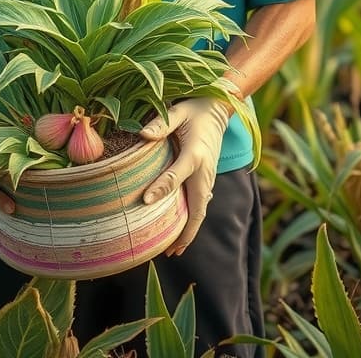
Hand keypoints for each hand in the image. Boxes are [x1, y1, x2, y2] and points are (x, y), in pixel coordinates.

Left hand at [139, 96, 232, 254]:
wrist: (218, 109)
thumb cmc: (194, 109)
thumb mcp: (178, 111)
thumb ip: (161, 123)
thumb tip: (142, 135)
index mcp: (195, 154)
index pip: (176, 175)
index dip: (161, 188)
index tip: (145, 201)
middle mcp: (204, 171)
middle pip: (198, 207)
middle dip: (186, 231)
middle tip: (169, 251)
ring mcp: (208, 177)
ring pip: (201, 209)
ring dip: (190, 230)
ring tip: (173, 250)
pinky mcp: (208, 178)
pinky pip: (201, 203)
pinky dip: (193, 220)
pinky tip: (181, 230)